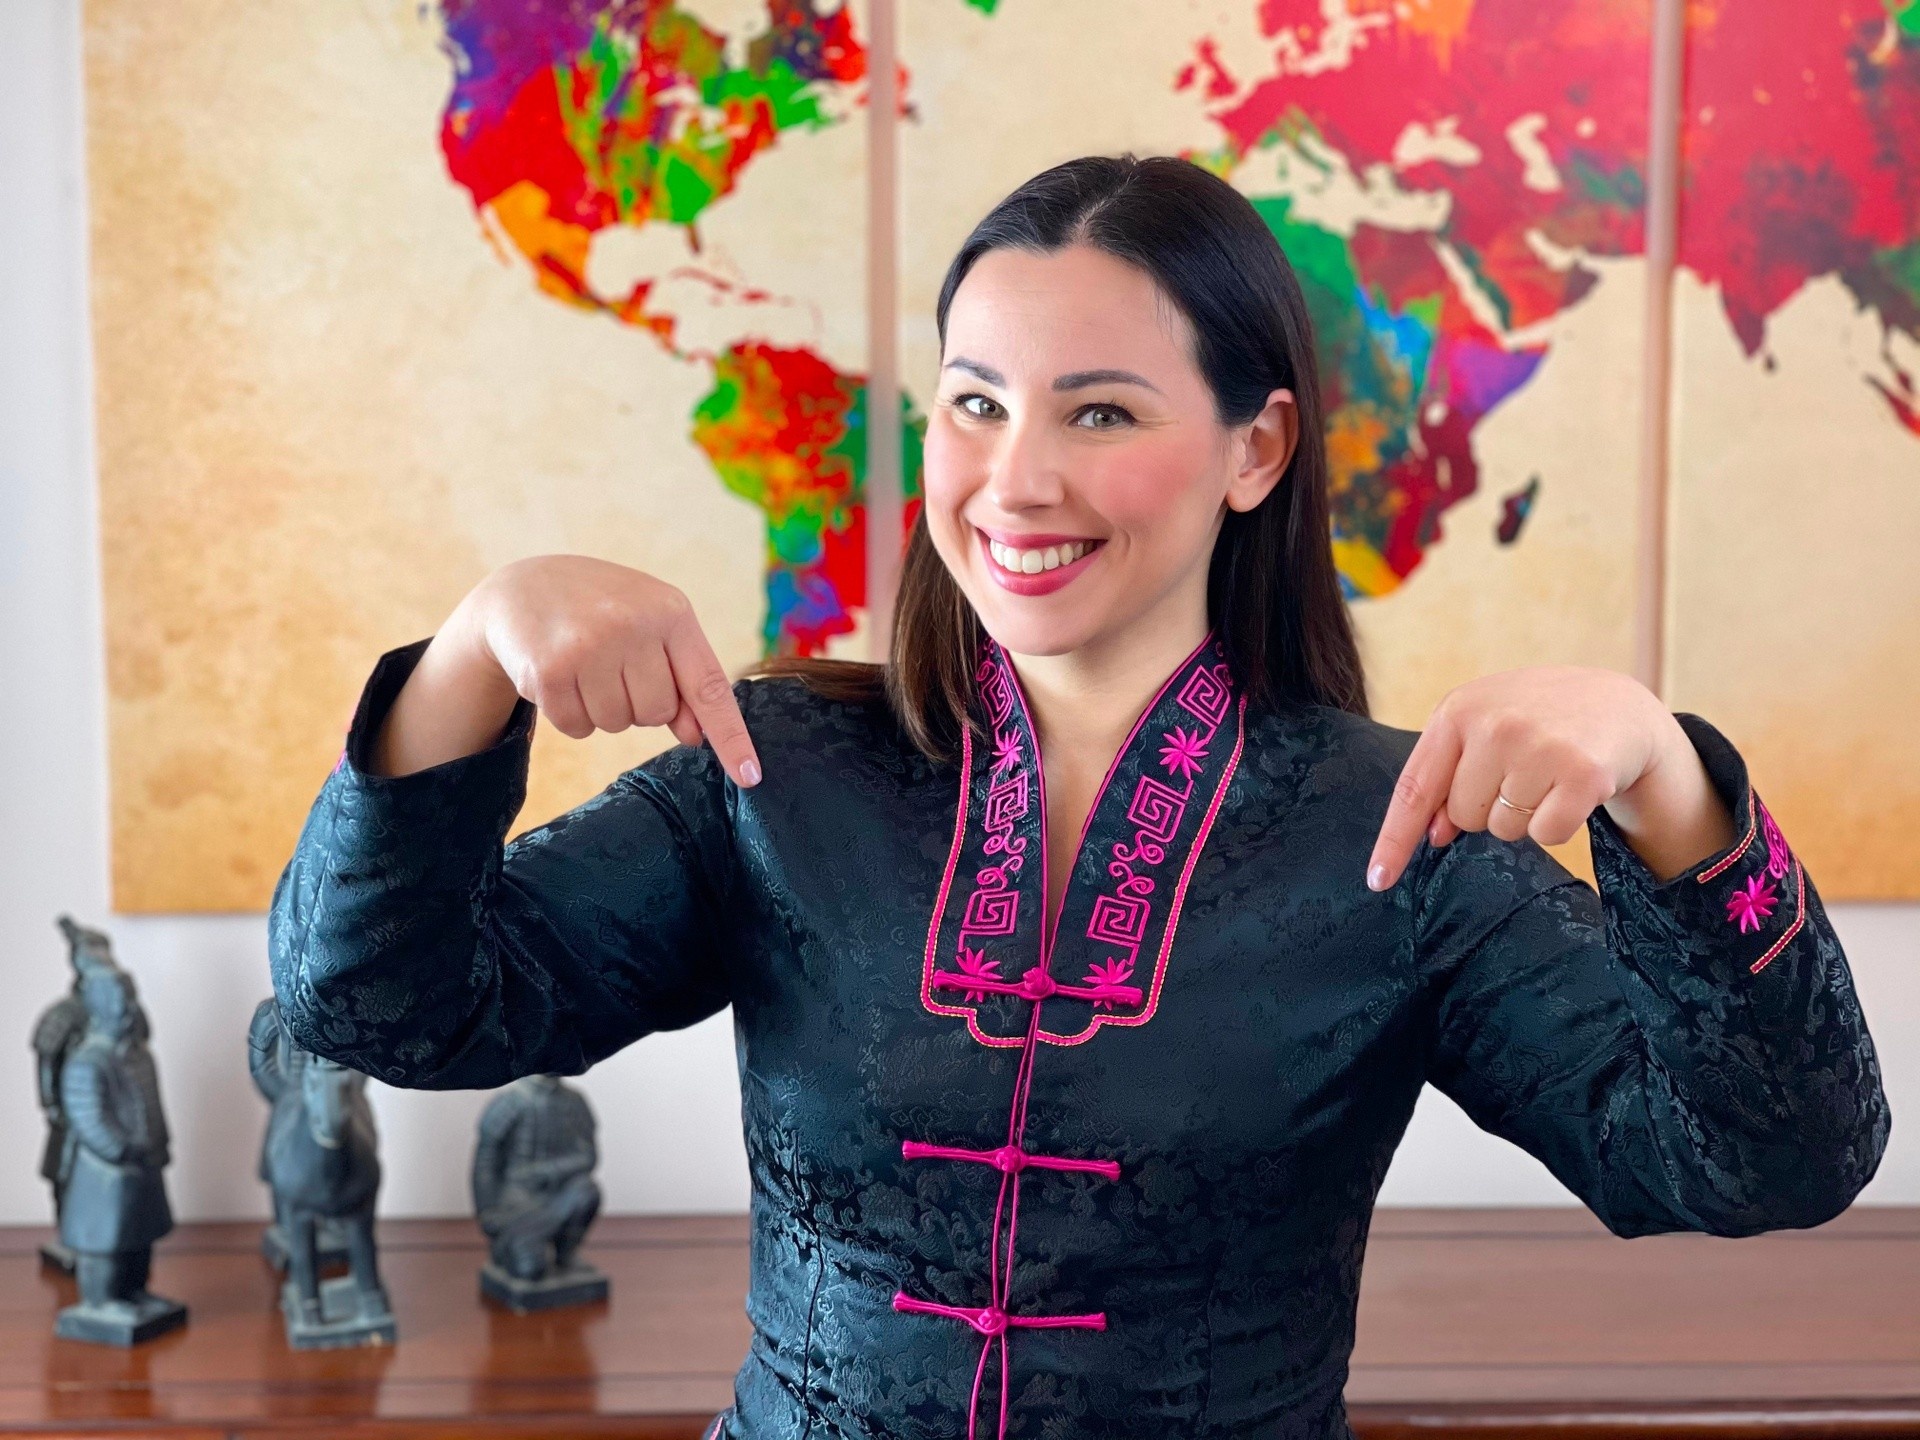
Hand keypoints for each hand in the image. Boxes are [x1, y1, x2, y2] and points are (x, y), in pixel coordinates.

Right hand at [375, 555, 760, 786]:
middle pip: (657, 714)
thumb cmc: (603, 611)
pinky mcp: (548, 669)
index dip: (731, 736)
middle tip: (612, 664)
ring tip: (584, 666)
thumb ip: (682, 676)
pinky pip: (577, 727)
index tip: (751, 777)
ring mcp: (589, 646)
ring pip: (616, 724)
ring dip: (601, 709)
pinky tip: (558, 675)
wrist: (523, 587)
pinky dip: (570, 713)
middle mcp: (633, 624)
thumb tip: (699, 736)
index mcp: (670, 612)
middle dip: (636, 702)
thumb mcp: (650, 627)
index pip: (710, 687)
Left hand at [1364, 666, 1730, 890]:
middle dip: (1487, 807)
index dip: (1395, 840)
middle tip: (1521, 771)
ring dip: (1523, 815)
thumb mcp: (1483, 729)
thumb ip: (1449, 775)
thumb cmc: (1535, 722)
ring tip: (1547, 774)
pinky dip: (1558, 824)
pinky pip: (1546, 836)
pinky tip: (1573, 788)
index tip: (1378, 880)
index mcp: (1457, 710)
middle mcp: (1494, 724)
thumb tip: (1433, 835)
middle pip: (1463, 817)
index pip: (1415, 789)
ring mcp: (1538, 747)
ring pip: (1504, 830)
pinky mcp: (1582, 774)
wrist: (1617, 704)